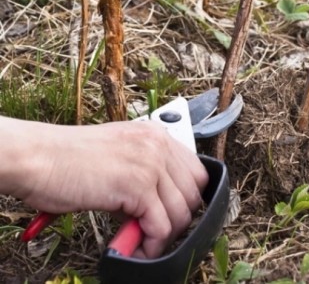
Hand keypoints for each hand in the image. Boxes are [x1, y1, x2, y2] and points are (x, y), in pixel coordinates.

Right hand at [6, 119, 207, 257]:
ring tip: (142, 244)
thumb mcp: (117, 156)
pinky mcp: (137, 187)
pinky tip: (136, 249)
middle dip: (178, 219)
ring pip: (181, 212)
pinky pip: (161, 226)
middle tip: (155, 234)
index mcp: (155, 135)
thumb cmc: (66, 160)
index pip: (195, 171)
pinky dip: (152, 245)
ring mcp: (150, 165)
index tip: (172, 215)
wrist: (37, 157)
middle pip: (193, 193)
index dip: (186, 198)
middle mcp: (158, 146)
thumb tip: (156, 208)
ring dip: (165, 236)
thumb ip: (143, 174)